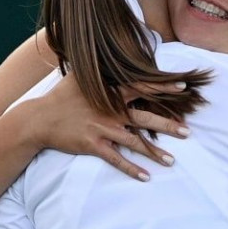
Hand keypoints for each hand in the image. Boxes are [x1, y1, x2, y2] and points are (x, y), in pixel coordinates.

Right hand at [26, 72, 190, 180]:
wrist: (39, 118)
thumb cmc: (61, 96)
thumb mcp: (79, 75)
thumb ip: (98, 68)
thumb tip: (107, 51)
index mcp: (110, 93)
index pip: (143, 88)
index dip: (164, 87)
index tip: (183, 88)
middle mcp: (111, 111)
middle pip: (146, 119)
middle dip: (168, 126)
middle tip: (188, 131)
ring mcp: (103, 129)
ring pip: (135, 142)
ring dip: (155, 153)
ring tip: (172, 160)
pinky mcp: (94, 145)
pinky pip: (116, 159)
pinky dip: (131, 169)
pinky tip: (146, 177)